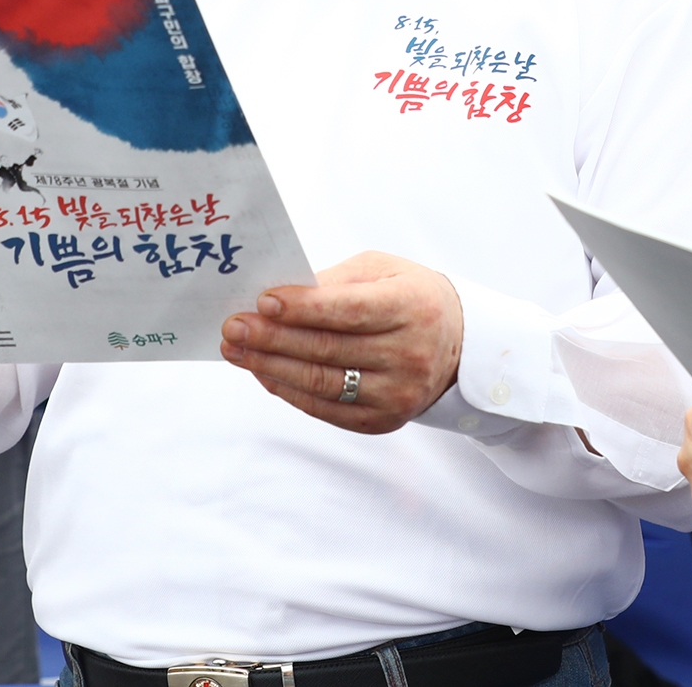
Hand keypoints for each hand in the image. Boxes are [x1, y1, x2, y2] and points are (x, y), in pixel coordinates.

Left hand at [219, 252, 462, 434]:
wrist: (458, 344)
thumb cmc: (410, 296)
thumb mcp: (382, 271)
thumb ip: (334, 281)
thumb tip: (278, 297)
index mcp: (411, 307)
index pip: (348, 311)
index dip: (302, 308)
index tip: (262, 301)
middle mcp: (408, 355)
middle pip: (327, 350)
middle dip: (272, 338)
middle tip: (233, 327)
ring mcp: (398, 394)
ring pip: (321, 383)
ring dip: (270, 366)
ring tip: (236, 350)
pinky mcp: (384, 420)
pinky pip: (326, 408)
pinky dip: (288, 391)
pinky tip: (263, 372)